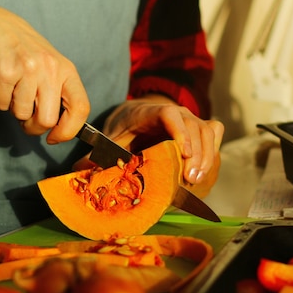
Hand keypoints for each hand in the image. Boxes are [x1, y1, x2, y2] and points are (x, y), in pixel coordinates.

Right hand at [0, 3, 89, 142]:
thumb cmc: (24, 52)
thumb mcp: (51, 67)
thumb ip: (59, 94)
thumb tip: (61, 130)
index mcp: (66, 70)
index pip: (80, 108)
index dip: (69, 131)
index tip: (55, 137)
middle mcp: (50, 68)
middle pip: (47, 120)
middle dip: (34, 127)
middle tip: (27, 119)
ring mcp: (27, 69)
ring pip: (22, 115)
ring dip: (15, 110)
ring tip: (13, 89)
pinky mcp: (4, 72)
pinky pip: (2, 105)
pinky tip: (1, 82)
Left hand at [91, 95, 223, 187]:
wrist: (136, 120)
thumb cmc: (124, 132)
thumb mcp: (110, 141)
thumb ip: (97, 155)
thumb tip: (78, 171)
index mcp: (150, 112)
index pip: (170, 114)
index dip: (179, 131)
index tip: (182, 152)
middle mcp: (176, 113)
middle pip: (194, 126)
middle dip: (196, 153)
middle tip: (189, 179)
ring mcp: (190, 120)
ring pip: (207, 132)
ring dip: (206, 157)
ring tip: (196, 180)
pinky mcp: (199, 130)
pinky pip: (213, 134)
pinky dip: (212, 152)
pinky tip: (204, 172)